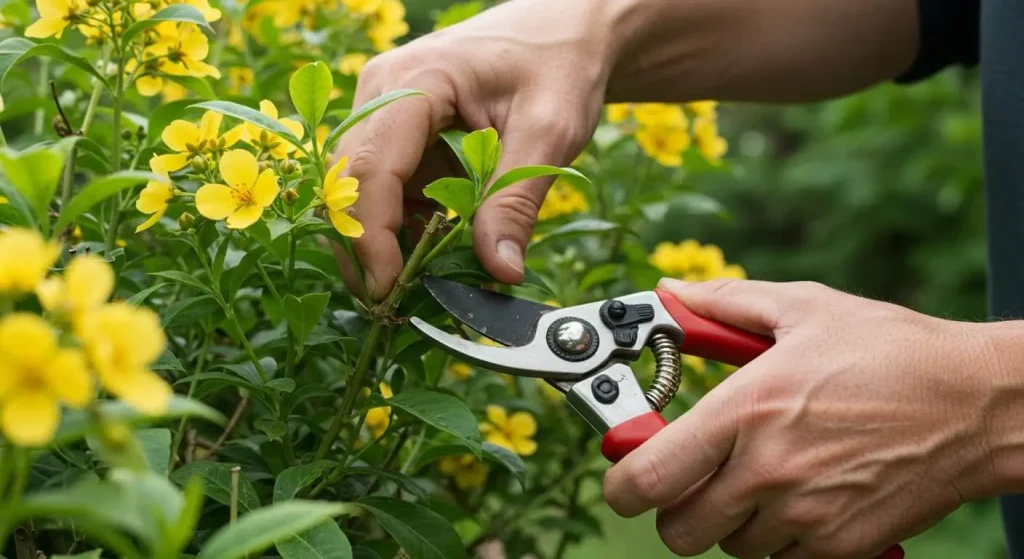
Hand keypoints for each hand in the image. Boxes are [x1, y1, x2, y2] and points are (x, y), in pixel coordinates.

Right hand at [332, 0, 632, 299]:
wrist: (566, 29)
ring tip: (433, 272)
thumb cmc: (559, 63)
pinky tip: (446, 234)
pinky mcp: (397, 126)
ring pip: (363, 189)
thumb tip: (499, 272)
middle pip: (350, 182)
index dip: (371, 237)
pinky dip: (410, 218)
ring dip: (392, 236)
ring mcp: (383, 105)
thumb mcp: (549, 133)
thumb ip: (516, 203)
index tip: (389, 289)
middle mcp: (382, 89)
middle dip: (367, 247)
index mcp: (414, 81)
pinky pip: (389, 183)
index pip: (370, 169)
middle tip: (396, 302)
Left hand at [604, 277, 1010, 558]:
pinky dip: (779, 540)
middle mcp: (769, 470)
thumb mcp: (803, 309)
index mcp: (746, 410)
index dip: (623, 482)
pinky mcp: (842, 546)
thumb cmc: (892, 351)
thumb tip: (669, 294)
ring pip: (730, 548)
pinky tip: (801, 499)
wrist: (980, 404)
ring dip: (732, 522)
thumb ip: (723, 305)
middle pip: (678, 530)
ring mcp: (807, 516)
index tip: (629, 471)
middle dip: (677, 506)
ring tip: (763, 478)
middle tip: (698, 476)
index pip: (647, 477)